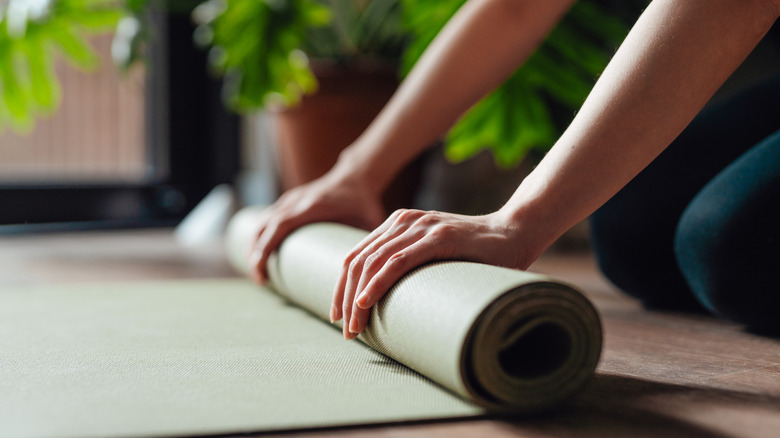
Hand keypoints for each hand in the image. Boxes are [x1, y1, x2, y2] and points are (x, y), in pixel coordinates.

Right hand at [249, 170, 385, 283]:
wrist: (356, 176)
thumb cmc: (363, 203)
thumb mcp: (367, 223)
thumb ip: (367, 246)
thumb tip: (369, 278)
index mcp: (313, 206)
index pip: (279, 226)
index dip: (265, 249)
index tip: (262, 274)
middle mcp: (296, 201)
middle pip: (263, 226)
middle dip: (255, 254)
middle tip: (260, 280)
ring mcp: (290, 200)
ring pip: (261, 222)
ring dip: (254, 246)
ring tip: (259, 273)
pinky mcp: (289, 202)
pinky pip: (267, 218)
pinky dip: (259, 236)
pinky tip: (259, 254)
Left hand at [330, 208, 539, 339]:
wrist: (516, 232)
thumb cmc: (477, 253)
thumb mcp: (434, 256)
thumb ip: (412, 265)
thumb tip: (389, 304)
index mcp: (398, 224)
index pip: (357, 256)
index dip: (342, 287)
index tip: (339, 316)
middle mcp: (403, 221)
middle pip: (358, 260)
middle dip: (345, 298)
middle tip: (345, 330)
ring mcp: (421, 227)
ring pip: (372, 263)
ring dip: (357, 299)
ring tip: (354, 326)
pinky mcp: (438, 237)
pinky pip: (398, 261)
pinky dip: (378, 283)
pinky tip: (366, 302)